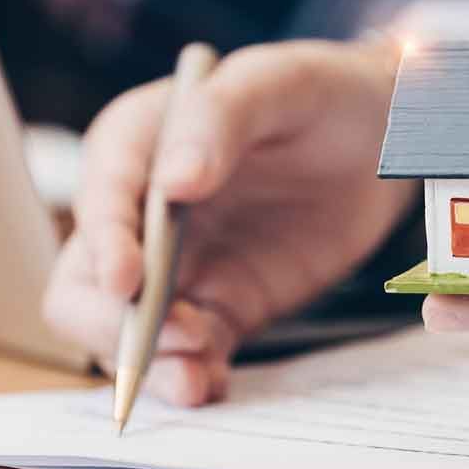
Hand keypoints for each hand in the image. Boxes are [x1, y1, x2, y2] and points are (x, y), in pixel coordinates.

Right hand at [44, 38, 416, 403]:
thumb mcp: (276, 83)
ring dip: (151, 363)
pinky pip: (190, 351)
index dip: (104, 244)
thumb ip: (219, 120)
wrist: (381, 139)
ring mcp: (182, 268)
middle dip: (114, 323)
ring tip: (195, 381)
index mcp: (138, 146)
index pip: (100, 200)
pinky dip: (192, 373)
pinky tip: (212, 384)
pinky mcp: (224, 304)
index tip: (130, 282)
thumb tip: (173, 184)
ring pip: (131, 331)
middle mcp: (144, 215)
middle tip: (174, 340)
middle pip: (87, 284)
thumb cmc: (321, 94)